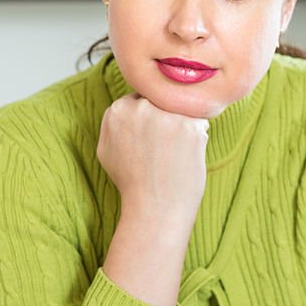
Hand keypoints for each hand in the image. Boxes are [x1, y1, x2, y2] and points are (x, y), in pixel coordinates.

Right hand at [97, 94, 208, 231]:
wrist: (154, 208)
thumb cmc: (131, 182)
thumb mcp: (106, 150)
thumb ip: (112, 122)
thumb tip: (124, 105)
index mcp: (117, 109)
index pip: (142, 97)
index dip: (151, 118)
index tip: (152, 138)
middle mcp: (140, 107)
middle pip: (163, 99)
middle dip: (168, 117)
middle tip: (164, 147)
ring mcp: (166, 115)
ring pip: (182, 109)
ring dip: (183, 126)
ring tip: (174, 154)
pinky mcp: (190, 126)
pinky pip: (200, 122)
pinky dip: (197, 138)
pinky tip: (185, 157)